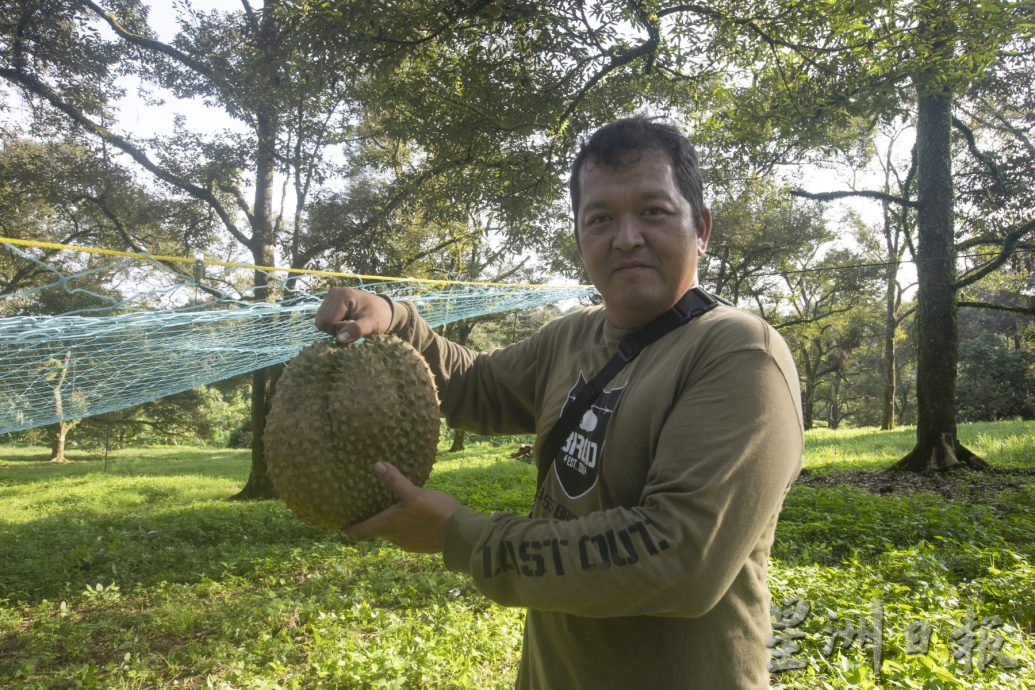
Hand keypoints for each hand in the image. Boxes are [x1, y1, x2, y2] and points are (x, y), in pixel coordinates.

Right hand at [314, 287, 392, 344]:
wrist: (385, 310)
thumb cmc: (380, 316)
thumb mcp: (372, 324)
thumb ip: (357, 330)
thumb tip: (339, 339)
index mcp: (342, 296)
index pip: (326, 321)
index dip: (337, 331)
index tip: (352, 330)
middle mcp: (334, 293)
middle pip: (321, 321)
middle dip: (334, 330)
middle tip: (351, 329)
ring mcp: (331, 296)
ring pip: (321, 321)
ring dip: (334, 328)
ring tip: (349, 325)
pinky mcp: (331, 300)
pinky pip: (324, 318)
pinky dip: (333, 324)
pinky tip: (346, 321)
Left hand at [347, 461, 461, 552]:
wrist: (460, 534)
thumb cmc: (435, 512)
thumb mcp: (414, 493)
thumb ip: (395, 481)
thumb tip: (377, 465)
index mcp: (389, 525)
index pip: (362, 531)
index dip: (351, 529)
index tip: (342, 526)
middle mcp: (395, 537)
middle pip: (378, 531)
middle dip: (372, 522)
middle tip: (369, 511)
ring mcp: (409, 543)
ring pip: (394, 533)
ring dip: (391, 525)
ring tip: (393, 512)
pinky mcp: (422, 545)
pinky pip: (408, 536)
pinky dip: (406, 528)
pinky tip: (415, 519)